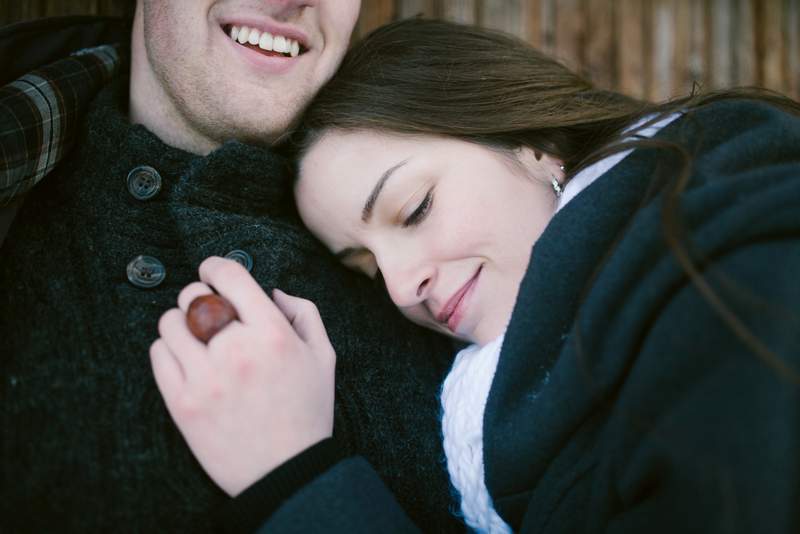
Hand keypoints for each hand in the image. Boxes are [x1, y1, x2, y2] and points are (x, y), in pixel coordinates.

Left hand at [150, 256, 335, 496]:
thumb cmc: (307, 412)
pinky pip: (158, 355)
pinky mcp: (182, 403)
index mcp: (272, 334)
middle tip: (209, 312)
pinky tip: (186, 359)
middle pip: (194, 296)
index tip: (212, 271)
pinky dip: (168, 349)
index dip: (215, 266)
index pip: (229, 276)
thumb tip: (272, 290)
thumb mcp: (323, 357)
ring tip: (196, 337)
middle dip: (201, 296)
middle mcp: (236, 350)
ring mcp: (205, 378)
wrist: (285, 471)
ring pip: (170, 323)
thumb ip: (304, 313)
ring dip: (181, 322)